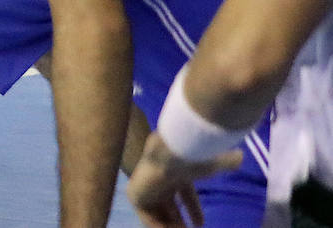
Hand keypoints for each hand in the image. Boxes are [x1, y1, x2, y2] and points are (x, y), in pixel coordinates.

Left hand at [126, 132, 242, 227]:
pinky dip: (159, 227)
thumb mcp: (212, 165)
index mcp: (174, 169)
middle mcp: (159, 177)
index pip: (183, 192)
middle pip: (168, 204)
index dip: (193, 209)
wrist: (170, 154)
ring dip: (170, 225)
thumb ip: (225, 162)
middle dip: (179, 220)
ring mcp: (146, 186)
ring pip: (158, 212)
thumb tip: (240, 156)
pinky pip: (147, 218)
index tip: (201, 224)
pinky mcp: (135, 195)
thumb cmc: (192, 159)